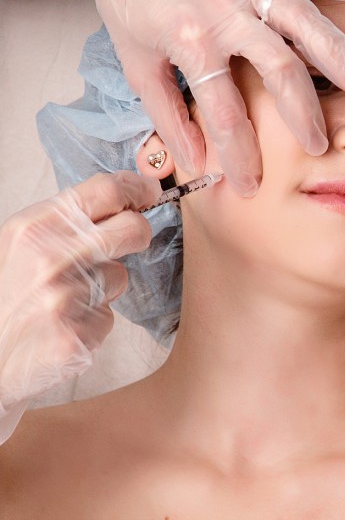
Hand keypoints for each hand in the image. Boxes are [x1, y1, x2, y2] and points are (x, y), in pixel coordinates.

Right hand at [0, 172, 158, 414]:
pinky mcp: (76, 335)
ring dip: (104, 287)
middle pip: (133, 228)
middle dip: (139, 232)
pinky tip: (62, 327)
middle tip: (130, 239)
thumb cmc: (2, 296)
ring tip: (66, 299)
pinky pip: (108, 317)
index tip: (150, 191)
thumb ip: (66, 221)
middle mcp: (50, 258)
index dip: (137, 188)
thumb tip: (122, 197)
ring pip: (120, 276)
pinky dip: (91, 321)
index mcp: (34, 227)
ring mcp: (63, 298)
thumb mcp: (18, 244)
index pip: (105, 190)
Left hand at [44, 0, 344, 194]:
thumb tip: (190, 162)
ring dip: (334, 53)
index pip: (223, 110)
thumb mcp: (138, 63)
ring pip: (302, 19)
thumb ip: (167, 115)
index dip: (239, 153)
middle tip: (317, 144)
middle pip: (278, 67)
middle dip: (302, 111)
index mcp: (189, 41)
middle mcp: (224, 11)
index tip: (252, 185)